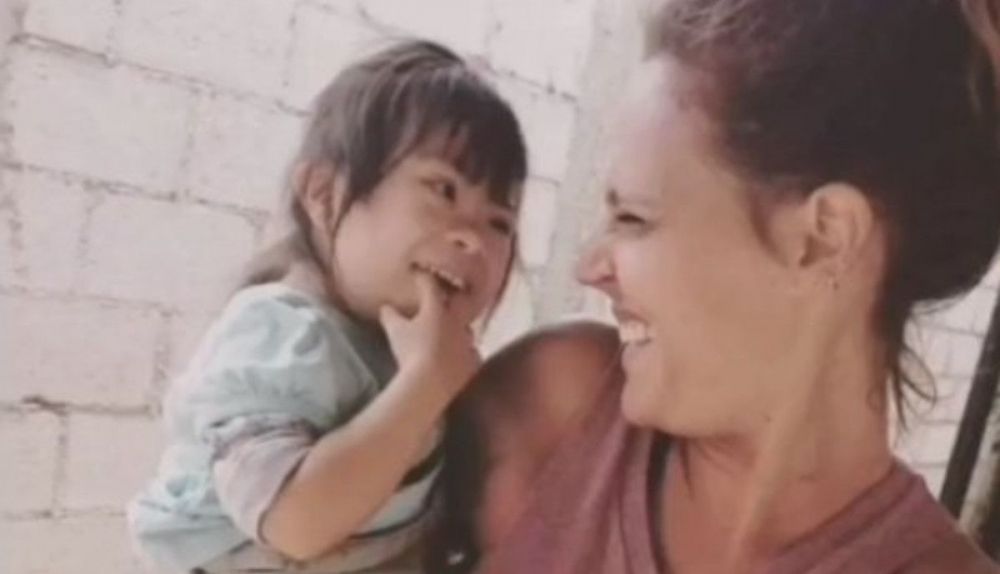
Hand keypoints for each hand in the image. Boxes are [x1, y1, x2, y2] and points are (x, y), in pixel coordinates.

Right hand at [379, 271, 481, 398]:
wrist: (430, 383)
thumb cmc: (410, 351)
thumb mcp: (395, 331)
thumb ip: (391, 316)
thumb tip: (386, 307)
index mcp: (436, 309)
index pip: (430, 286)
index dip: (423, 279)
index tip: (418, 275)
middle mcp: (457, 321)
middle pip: (458, 303)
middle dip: (450, 300)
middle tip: (441, 302)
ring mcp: (468, 341)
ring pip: (466, 329)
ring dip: (458, 329)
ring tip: (449, 333)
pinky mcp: (473, 362)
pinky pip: (471, 353)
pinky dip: (465, 353)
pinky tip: (459, 357)